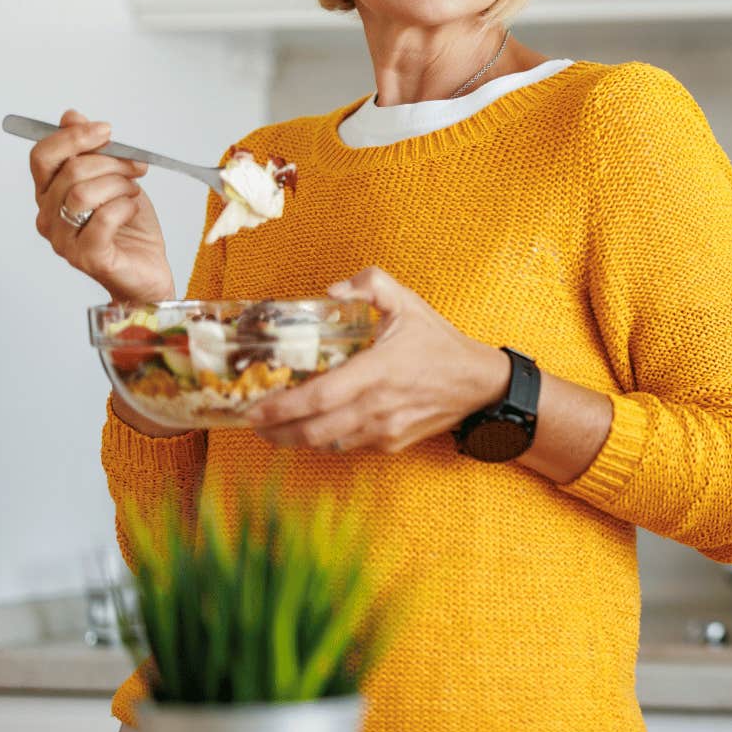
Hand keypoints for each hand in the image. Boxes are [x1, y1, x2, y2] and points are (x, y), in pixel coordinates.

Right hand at [28, 110, 172, 303]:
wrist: (147, 271)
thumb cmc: (130, 228)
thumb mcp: (115, 179)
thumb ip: (92, 151)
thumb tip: (70, 116)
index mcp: (50, 195)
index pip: (42, 156)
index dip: (73, 137)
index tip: (107, 130)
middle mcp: (49, 217)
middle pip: (68, 172)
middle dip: (111, 161)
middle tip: (137, 166)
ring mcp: (64, 240)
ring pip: (82, 194)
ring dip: (118, 184)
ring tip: (134, 191)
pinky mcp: (87, 258)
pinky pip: (102, 219)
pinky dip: (124, 206)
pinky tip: (133, 208)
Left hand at [246, 267, 508, 453]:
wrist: (478, 383)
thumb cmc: (438, 342)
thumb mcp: (408, 302)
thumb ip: (370, 285)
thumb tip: (332, 291)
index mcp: (378, 370)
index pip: (319, 396)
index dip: (281, 407)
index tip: (254, 409)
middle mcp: (378, 406)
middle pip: (313, 431)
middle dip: (275, 431)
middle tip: (253, 423)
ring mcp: (385, 429)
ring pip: (327, 443)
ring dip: (296, 439)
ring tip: (276, 429)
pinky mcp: (393, 443)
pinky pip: (349, 446)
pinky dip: (327, 440)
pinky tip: (317, 428)